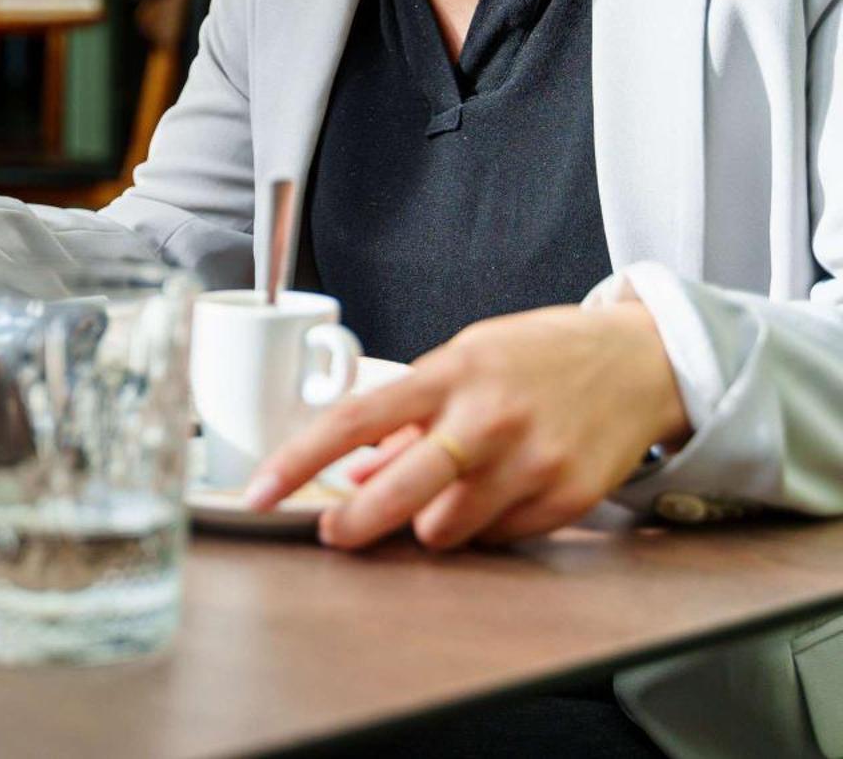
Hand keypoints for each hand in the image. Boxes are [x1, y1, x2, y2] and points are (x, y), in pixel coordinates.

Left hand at [247, 303, 690, 549]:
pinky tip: (496, 494)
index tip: (259, 492)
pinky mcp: (567, 499)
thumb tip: (351, 475)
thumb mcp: (461, 363)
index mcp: (447, 375)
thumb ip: (406, 419)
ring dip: (428, 525)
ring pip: (445, 531)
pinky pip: (497, 539)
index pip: (353, 422)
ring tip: (443, 494)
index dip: (298, 462)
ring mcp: (531, 463)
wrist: (637, 362)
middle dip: (355, 526)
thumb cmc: (533, 357)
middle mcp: (486, 419)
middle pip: (398, 495)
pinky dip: (483, 528)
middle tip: (335, 533)